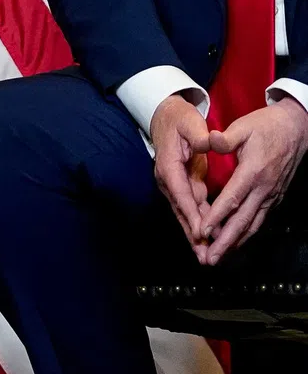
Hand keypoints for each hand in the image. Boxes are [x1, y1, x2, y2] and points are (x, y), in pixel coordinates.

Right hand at [149, 93, 212, 258]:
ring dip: (195, 236)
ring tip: (206, 256)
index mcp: (168, 165)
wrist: (166, 117)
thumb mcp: (190, 123)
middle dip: (192, 234)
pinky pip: (191, 208)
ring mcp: (173, 185)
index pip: (180, 192)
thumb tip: (207, 144)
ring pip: (185, 214)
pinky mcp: (181, 186)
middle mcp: (167, 179)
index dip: (191, 212)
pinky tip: (207, 240)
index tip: (202, 231)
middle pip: (181, 210)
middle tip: (204, 255)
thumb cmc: (180, 120)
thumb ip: (199, 134)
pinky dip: (198, 224)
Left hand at [201, 98, 307, 264]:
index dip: (217, 216)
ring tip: (219, 258)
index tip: (203, 231)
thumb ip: (225, 138)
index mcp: (253, 172)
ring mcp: (271, 195)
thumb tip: (209, 140)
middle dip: (225, 241)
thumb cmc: (266, 126)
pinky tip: (236, 243)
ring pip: (253, 224)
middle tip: (210, 259)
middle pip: (242, 220)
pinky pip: (260, 219)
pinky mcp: (275, 197)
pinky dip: (247, 233)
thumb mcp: (243, 126)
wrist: (297, 128)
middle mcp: (264, 188)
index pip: (232, 199)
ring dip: (235, 243)